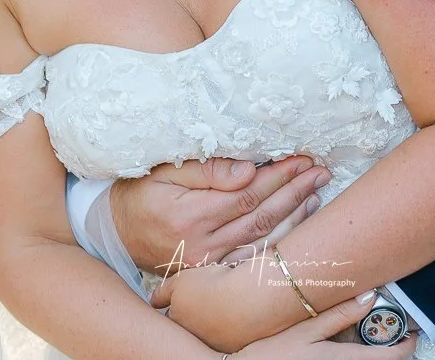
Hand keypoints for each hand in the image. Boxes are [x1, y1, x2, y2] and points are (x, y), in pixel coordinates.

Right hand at [111, 155, 327, 273]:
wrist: (115, 234)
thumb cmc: (140, 194)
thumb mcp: (164, 171)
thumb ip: (206, 170)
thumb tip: (249, 171)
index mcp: (190, 217)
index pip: (247, 195)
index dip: (278, 177)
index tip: (301, 160)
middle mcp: (202, 246)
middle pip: (261, 218)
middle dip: (294, 192)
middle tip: (319, 173)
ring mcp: (208, 265)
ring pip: (262, 241)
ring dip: (294, 217)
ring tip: (316, 193)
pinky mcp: (211, 273)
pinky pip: (252, 256)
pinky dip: (278, 239)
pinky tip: (296, 222)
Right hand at [230, 291, 417, 358]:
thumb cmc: (269, 353)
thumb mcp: (303, 328)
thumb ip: (338, 315)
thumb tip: (369, 298)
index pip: (389, 359)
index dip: (406, 346)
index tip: (412, 334)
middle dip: (388, 347)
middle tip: (391, 329)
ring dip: (371, 352)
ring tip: (368, 334)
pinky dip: (355, 355)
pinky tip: (343, 343)